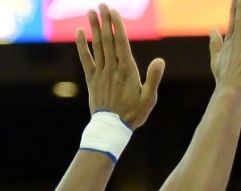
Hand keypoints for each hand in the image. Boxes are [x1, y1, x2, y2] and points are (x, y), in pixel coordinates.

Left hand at [75, 4, 164, 129]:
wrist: (112, 128)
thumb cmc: (134, 113)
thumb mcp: (150, 98)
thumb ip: (154, 78)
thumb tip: (160, 61)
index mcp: (127, 71)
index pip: (121, 43)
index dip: (117, 26)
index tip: (114, 12)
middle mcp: (112, 68)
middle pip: (108, 40)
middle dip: (105, 21)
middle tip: (102, 5)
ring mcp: (100, 73)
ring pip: (97, 46)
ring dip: (94, 28)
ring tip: (92, 12)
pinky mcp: (92, 79)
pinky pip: (85, 59)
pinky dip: (82, 45)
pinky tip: (80, 33)